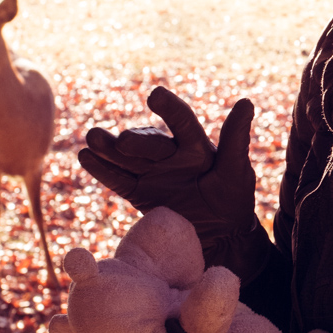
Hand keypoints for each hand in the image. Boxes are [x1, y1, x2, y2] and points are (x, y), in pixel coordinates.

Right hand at [78, 86, 255, 241]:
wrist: (221, 236)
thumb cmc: (234, 199)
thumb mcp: (237, 171)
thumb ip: (235, 139)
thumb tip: (247, 101)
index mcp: (195, 145)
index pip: (182, 121)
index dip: (170, 108)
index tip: (156, 95)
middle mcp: (170, 154)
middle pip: (149, 142)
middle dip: (136, 141)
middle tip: (123, 142)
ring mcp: (152, 172)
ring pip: (127, 157)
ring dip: (109, 148)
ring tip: (92, 139)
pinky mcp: (139, 192)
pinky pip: (118, 180)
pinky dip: (102, 170)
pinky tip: (85, 158)